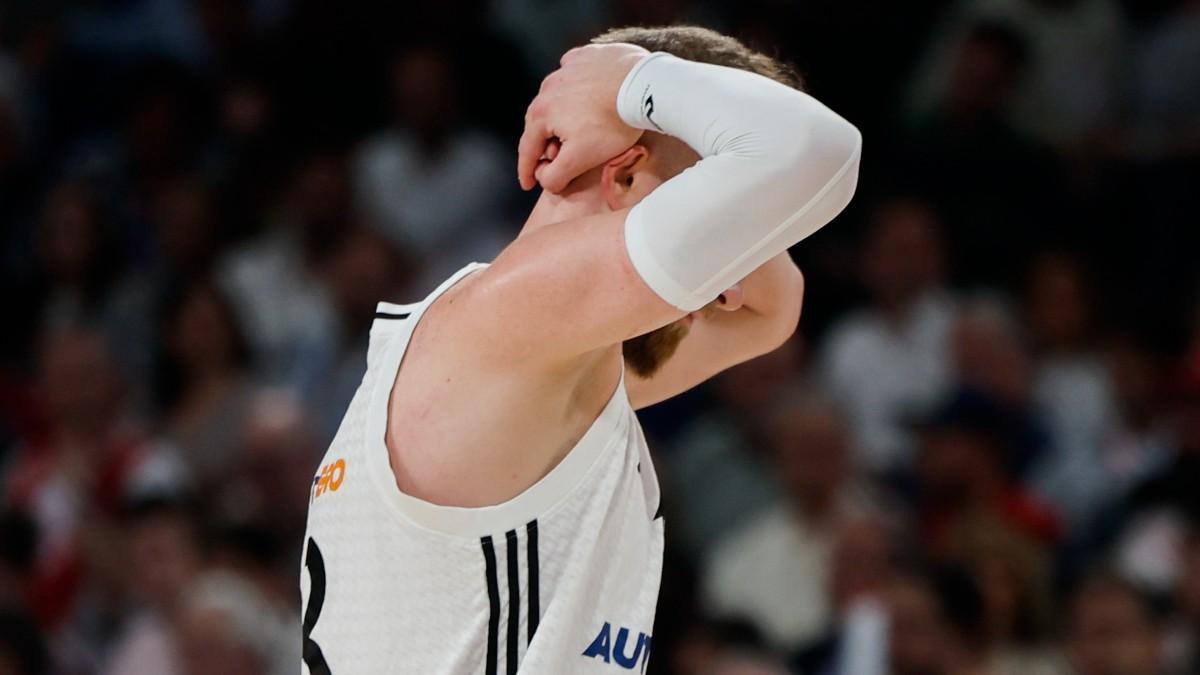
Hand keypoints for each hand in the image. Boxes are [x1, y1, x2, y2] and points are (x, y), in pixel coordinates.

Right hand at [518, 43, 648, 192]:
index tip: (527, 184)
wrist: (643, 84)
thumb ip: (556, 175)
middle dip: (545, 144)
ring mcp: (567, 69)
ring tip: (576, 131)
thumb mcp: (581, 159)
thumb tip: (544, 180)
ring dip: (560, 118)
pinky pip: (575, 75)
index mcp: (541, 113)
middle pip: (540, 123)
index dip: (526, 170)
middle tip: (557, 160)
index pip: (527, 148)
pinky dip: (576, 90)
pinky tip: (586, 98)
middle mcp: (548, 87)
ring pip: (556, 99)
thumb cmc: (613, 122)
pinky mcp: (587, 57)